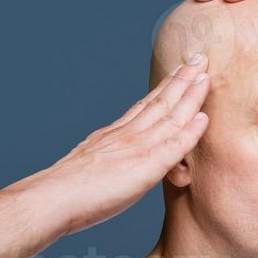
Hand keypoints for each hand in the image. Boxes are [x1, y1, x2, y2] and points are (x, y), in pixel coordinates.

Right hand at [44, 54, 210, 234]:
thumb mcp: (88, 169)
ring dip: (191, 95)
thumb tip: (108, 167)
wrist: (51, 199)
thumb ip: (103, 163)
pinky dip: (190, 132)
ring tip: (206, 75)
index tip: (179, 71)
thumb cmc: (63, 195)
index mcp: (113, 136)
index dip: (164, 87)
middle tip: (200, 58)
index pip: (145, 106)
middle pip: (160, 102)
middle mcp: (126, 136)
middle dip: (182, 79)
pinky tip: (204, 117)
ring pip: (170, 115)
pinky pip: (173, 146)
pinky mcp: (144, 167)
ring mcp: (136, 148)